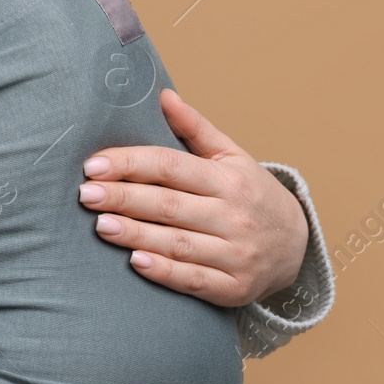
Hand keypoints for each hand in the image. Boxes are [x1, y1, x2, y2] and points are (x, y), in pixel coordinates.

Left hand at [78, 89, 307, 306]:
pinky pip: (194, 280)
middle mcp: (232, 215)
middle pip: (169, 205)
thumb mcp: (231, 156)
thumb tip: (163, 95)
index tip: (93, 165)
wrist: (296, 245)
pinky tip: (135, 262)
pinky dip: (165, 272)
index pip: (171, 166)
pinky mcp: (234, 287)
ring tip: (101, 225)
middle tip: (86, 194)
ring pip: (178, 243)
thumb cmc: (251, 193)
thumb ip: (195, 128)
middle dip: (124, 198)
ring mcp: (235, 253)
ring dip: (136, 235)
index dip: (131, 163)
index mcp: (226, 179)